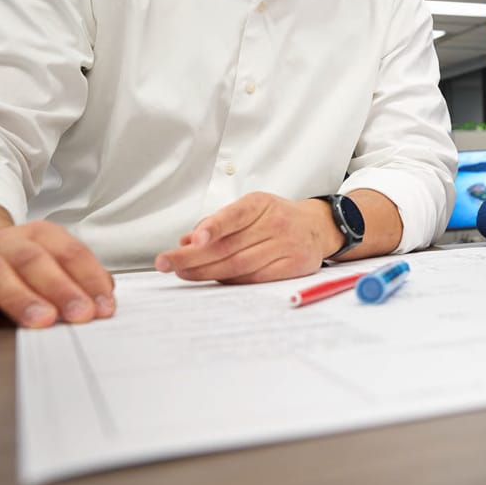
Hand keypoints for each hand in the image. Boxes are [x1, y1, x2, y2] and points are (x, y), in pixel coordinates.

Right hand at [0, 213, 114, 332]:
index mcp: (40, 234)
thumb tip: (105, 298)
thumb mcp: (51, 263)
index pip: (70, 253)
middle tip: (79, 314)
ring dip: (20, 299)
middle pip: (35, 262)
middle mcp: (6, 242)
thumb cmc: (18, 267)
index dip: (90, 279)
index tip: (104, 307)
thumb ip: (79, 278)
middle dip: (61, 290)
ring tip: (40, 321)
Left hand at [154, 192, 333, 282]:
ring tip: (182, 273)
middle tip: (166, 262)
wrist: (318, 226)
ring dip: (205, 272)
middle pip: (228, 246)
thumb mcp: (250, 208)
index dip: (212, 228)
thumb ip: (219, 222)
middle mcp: (275, 223)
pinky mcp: (293, 266)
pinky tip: (211, 278)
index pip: (233, 216)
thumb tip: (187, 240)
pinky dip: (229, 280)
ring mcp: (286, 246)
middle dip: (192, 257)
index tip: (192, 239)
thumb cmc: (277, 217)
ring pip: (238, 265)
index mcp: (261, 204)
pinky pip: (254, 278)